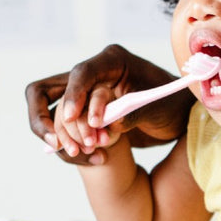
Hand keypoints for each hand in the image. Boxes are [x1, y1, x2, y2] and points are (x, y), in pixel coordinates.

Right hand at [24, 44, 192, 164]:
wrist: (176, 118)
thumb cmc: (171, 104)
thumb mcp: (157, 107)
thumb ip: (133, 113)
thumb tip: (108, 125)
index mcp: (111, 61)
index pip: (81, 73)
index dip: (72, 95)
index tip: (70, 118)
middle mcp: (91, 76)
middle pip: (44, 90)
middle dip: (44, 118)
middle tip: (58, 143)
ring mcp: (82, 96)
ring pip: (50, 115)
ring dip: (63, 137)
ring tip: (88, 152)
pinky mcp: (81, 116)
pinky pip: (63, 132)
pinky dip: (73, 148)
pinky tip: (97, 159)